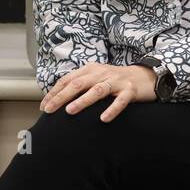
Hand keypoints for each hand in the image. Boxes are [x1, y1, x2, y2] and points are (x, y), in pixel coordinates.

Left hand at [40, 62, 157, 122]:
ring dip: (82, 100)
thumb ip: (80, 85)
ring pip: (97, 90)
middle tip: (49, 109)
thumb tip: (58, 99)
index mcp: (90, 69)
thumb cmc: (115, 80)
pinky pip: (120, 100)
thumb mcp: (96, 78)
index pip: (68, 80)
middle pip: (78, 84)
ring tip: (70, 111)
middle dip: (62, 97)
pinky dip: (112, 109)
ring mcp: (116, 81)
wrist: (145, 76)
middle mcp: (101, 73)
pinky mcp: (130, 90)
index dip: (55, 92)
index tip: (44, 106)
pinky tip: (103, 119)